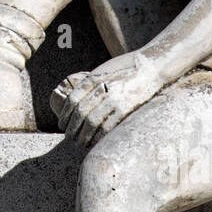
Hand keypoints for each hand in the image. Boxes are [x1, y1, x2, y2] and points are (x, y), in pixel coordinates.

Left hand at [50, 51, 164, 146]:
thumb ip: (90, 86)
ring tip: (80, 142)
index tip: (62, 125)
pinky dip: (99, 136)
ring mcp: (113, 99)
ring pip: (91, 122)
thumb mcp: (103, 73)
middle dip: (72, 128)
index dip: (65, 115)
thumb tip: (75, 104)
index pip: (72, 100)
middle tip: (69, 137)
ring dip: (83, 135)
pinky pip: (107, 127)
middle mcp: (101, 89)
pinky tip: (95, 142)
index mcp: (93, 80)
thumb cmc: (125, 71)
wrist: (149, 69)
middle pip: (80, 113)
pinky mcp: (125, 109)